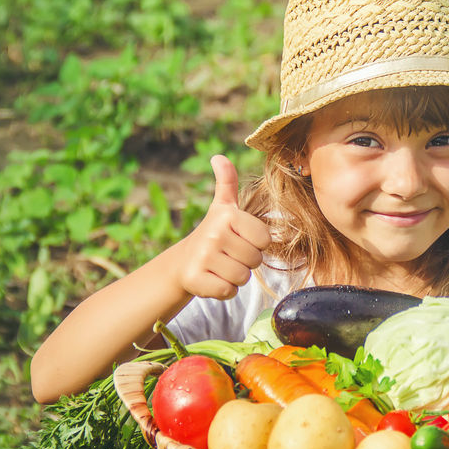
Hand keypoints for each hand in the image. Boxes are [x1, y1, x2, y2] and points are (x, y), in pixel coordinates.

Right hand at [174, 155, 271, 299]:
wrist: (183, 261)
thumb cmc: (214, 234)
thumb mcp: (223, 207)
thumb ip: (227, 182)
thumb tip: (218, 156)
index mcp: (227, 215)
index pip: (265, 239)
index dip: (256, 243)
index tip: (239, 239)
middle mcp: (214, 234)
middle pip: (255, 260)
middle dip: (246, 261)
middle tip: (229, 254)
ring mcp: (204, 258)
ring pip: (243, 277)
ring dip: (236, 276)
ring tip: (221, 266)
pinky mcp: (196, 280)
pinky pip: (228, 291)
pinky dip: (224, 290)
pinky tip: (213, 279)